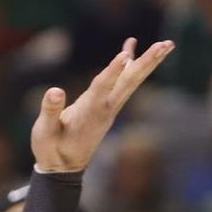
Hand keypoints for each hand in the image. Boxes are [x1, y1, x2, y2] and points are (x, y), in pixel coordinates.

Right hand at [29, 37, 172, 171]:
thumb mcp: (44, 133)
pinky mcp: (106, 106)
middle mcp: (105, 108)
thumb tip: (55, 90)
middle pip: (130, 82)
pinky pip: (121, 82)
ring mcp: (109, 107)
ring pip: (132, 81)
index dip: (112, 72)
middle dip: (148, 62)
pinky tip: (129, 49)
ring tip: (166, 44)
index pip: (103, 88)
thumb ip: (50, 112)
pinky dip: (127, 64)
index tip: (124, 55)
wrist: (65, 168)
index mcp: (89, 113)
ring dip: (148, 62)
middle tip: (166, 45)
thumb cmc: (51, 149)